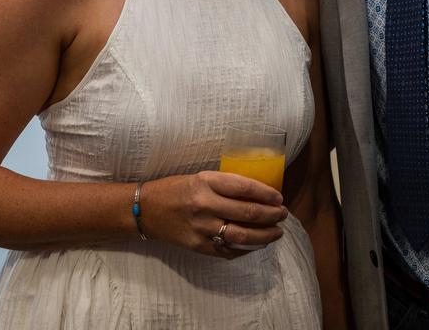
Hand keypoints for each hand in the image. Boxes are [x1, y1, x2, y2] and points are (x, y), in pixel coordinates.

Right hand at [139, 171, 286, 258]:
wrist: (145, 210)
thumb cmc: (175, 189)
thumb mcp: (199, 177)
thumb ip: (224, 184)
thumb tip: (257, 193)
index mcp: (205, 182)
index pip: (244, 187)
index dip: (266, 194)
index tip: (279, 198)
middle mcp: (205, 205)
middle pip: (247, 212)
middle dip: (271, 215)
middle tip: (283, 214)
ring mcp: (202, 228)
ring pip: (242, 235)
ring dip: (265, 235)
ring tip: (277, 232)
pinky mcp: (199, 246)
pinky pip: (229, 250)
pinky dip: (246, 249)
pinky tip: (257, 245)